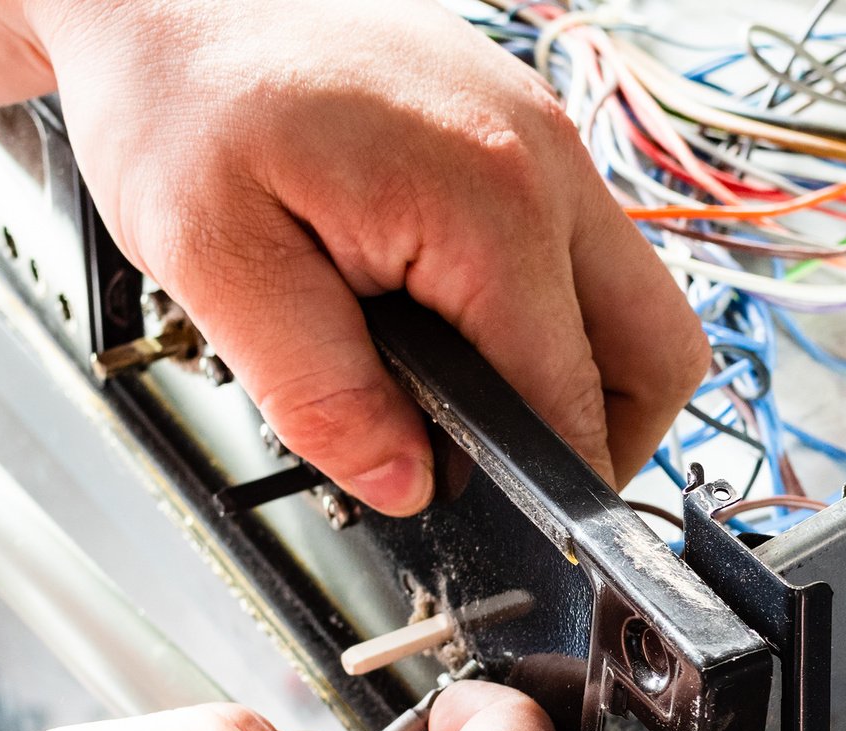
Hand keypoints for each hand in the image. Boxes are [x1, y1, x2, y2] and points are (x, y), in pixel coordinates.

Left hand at [23, 0, 708, 511]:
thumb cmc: (184, 93)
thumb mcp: (218, 266)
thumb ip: (320, 394)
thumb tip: (408, 484)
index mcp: (491, 204)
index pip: (574, 397)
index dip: (545, 483)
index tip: (506, 522)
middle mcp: (549, 166)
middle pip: (661, 356)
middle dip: (606, 440)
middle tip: (519, 475)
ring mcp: (552, 144)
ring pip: (639, 305)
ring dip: (584, 374)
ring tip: (483, 398)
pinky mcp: (533, 137)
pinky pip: (589, 252)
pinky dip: (553, 311)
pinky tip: (467, 319)